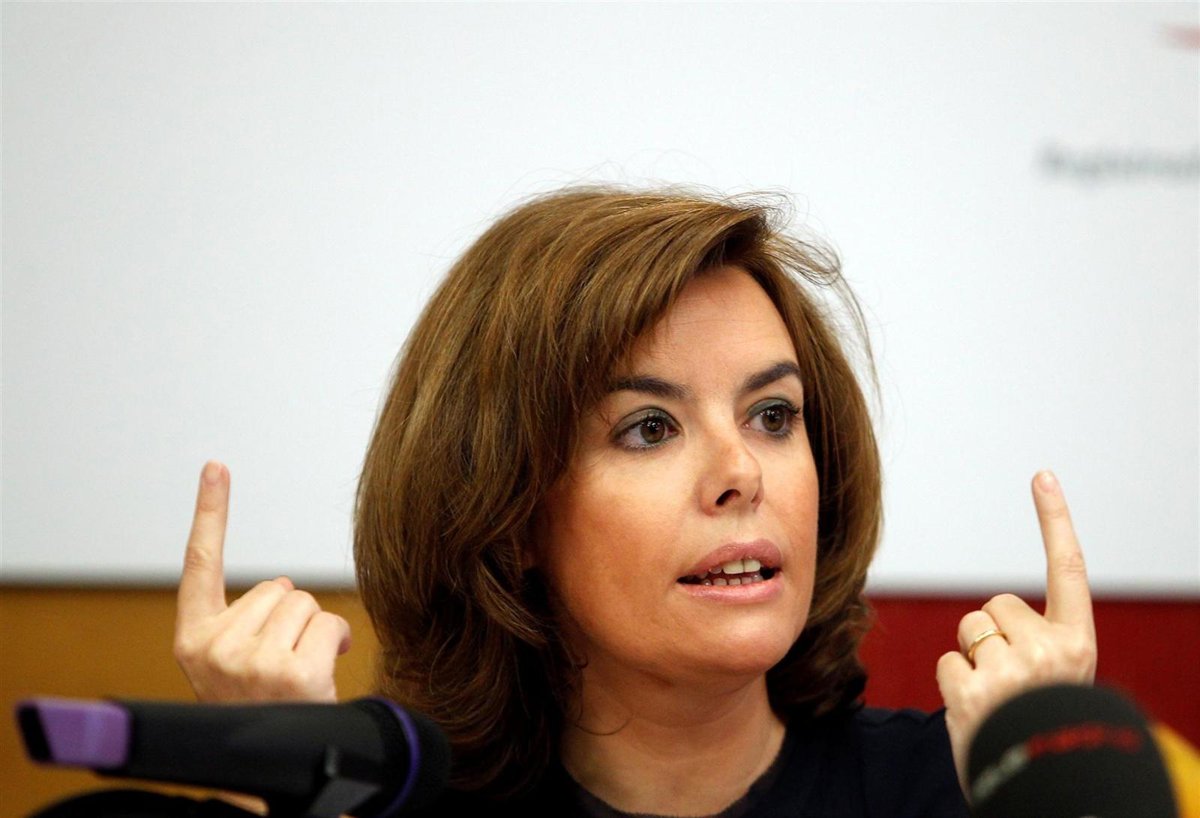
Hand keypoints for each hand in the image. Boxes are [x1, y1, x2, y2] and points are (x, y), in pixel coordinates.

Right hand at [173, 461, 351, 702]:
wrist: (279, 774)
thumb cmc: (262, 712)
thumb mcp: (234, 670)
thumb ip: (244, 626)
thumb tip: (284, 592)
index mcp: (194, 641)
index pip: (200, 565)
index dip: (210, 511)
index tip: (216, 465)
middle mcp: (214, 649)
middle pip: (279, 586)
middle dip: (292, 616)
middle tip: (281, 665)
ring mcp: (251, 661)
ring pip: (306, 603)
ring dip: (313, 632)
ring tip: (298, 676)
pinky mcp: (291, 672)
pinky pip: (329, 623)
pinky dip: (335, 643)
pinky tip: (321, 677)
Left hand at [936, 470, 1096, 791]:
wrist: (1038, 783)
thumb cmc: (1039, 729)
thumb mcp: (1056, 683)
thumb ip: (1037, 645)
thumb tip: (995, 615)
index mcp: (1078, 646)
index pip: (1069, 571)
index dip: (1055, 520)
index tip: (1042, 476)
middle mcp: (1052, 652)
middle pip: (994, 606)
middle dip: (991, 634)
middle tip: (1009, 680)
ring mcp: (1011, 671)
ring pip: (968, 630)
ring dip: (972, 659)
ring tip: (994, 699)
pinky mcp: (972, 691)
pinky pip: (946, 662)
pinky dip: (953, 683)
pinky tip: (975, 711)